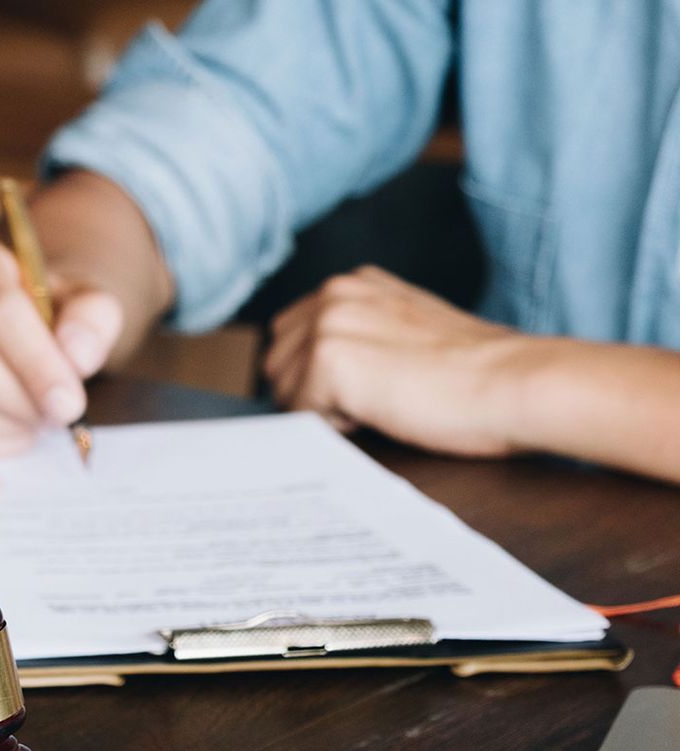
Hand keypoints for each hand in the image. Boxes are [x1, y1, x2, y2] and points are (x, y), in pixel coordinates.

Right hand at [0, 233, 123, 454]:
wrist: (11, 322)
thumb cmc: (47, 313)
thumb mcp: (84, 302)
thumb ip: (93, 320)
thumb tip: (77, 356)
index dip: (36, 363)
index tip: (69, 403)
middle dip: (15, 399)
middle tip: (53, 418)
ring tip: (33, 422)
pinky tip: (7, 430)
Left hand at [265, 266, 523, 457]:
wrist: (515, 385)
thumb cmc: (473, 374)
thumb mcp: (406, 333)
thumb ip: (358, 336)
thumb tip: (311, 372)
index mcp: (352, 283)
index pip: (289, 339)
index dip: (315, 377)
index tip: (363, 389)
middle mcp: (334, 292)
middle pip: (276, 363)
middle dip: (309, 393)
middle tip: (374, 401)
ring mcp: (328, 322)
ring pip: (283, 390)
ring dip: (323, 410)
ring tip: (383, 403)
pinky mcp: (329, 358)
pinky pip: (300, 413)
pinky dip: (334, 425)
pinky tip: (382, 412)